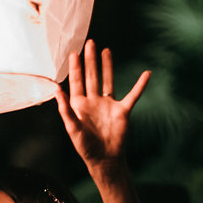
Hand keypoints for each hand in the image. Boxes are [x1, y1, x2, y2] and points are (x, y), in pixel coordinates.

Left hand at [55, 40, 148, 167]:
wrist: (104, 159)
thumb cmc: (86, 146)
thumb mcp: (72, 128)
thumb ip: (65, 109)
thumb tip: (56, 90)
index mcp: (79, 105)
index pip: (77, 81)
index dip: (75, 67)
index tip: (73, 53)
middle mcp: (93, 101)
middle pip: (92, 76)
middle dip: (90, 60)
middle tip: (89, 43)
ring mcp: (108, 105)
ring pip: (108, 80)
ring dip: (107, 66)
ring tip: (106, 50)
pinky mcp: (122, 110)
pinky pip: (133, 95)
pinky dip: (140, 85)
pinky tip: (146, 74)